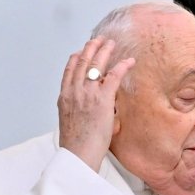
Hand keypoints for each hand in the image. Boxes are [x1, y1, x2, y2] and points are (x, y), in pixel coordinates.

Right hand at [57, 38, 134, 170]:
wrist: (78, 154)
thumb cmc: (76, 145)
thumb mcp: (71, 122)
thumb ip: (79, 110)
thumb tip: (91, 109)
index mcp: (65, 97)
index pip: (69, 70)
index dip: (76, 58)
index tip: (82, 51)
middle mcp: (74, 91)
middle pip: (82, 61)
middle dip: (90, 47)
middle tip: (98, 40)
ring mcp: (87, 93)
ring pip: (96, 63)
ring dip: (105, 50)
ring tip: (112, 44)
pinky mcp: (102, 99)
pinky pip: (114, 75)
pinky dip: (122, 66)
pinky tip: (129, 61)